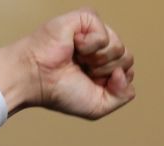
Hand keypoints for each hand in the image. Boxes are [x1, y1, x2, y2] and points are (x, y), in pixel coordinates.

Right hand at [0, 8, 134, 118]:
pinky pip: (104, 34)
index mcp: (103, 66)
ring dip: (97, 60)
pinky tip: (74, 46)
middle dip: (106, 72)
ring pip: (119, 47)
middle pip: (127, 58)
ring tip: (77, 59)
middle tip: (82, 71)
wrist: (36, 78)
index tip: (90, 83)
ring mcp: (93, 33)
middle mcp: (100, 48)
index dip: (113, 82)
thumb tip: (126, 73)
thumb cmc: (59, 91)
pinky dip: (90, 46)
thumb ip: (122, 96)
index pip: (128, 71)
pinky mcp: (84, 20)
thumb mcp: (98, 106)